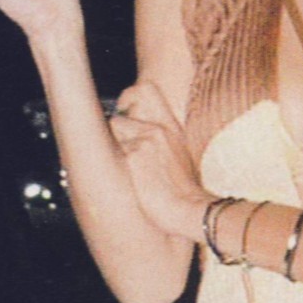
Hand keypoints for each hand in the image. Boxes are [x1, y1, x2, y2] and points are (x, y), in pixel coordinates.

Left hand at [109, 79, 205, 240]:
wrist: (191, 211)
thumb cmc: (185, 196)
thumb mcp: (180, 161)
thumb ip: (162, 146)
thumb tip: (143, 147)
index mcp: (171, 129)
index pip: (144, 91)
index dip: (127, 99)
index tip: (122, 111)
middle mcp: (158, 129)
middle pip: (119, 116)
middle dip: (114, 133)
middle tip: (117, 152)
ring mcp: (145, 140)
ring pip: (113, 132)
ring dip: (113, 149)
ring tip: (124, 170)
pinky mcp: (134, 155)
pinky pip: (111, 152)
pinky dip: (113, 164)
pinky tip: (124, 179)